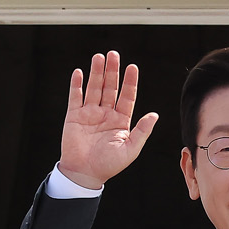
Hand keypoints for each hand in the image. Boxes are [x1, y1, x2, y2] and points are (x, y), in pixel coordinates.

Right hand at [57, 51, 160, 190]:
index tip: (132, 67)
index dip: (130, 81)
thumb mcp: (130, 149)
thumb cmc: (108, 165)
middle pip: (110, 87)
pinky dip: (76, 85)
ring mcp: (90, 113)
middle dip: (112, 71)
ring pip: (94, 88)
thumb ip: (142, 131)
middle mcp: (106, 114)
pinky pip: (75, 97)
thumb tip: (155, 115)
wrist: (84, 174)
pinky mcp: (74, 116)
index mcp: (121, 120)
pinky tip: (79, 72)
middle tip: (114, 54)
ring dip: (96, 73)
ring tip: (99, 57)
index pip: (127, 96)